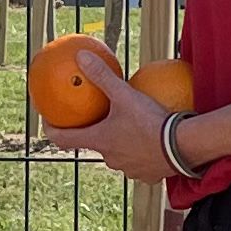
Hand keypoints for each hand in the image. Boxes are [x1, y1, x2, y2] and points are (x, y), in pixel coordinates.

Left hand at [47, 59, 174, 182]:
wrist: (182, 147)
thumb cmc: (150, 121)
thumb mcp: (125, 95)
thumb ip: (102, 76)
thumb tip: (80, 56)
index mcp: (99, 141)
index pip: (63, 139)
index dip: (52, 129)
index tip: (49, 120)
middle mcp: (109, 159)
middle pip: (94, 144)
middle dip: (94, 131)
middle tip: (97, 116)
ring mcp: (128, 169)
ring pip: (118, 153)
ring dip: (119, 141)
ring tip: (127, 125)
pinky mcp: (146, 175)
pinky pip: (139, 161)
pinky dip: (140, 151)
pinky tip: (151, 138)